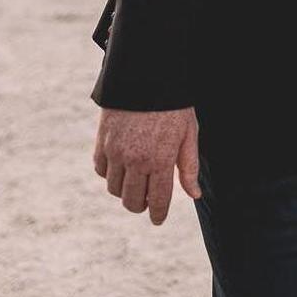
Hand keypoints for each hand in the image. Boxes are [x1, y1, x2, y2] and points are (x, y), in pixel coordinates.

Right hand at [93, 106, 200, 224]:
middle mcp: (135, 160)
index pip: (157, 200)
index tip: (158, 219)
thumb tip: (194, 195)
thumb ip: (189, 167)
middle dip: (140, 205)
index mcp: (160, 160)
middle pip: (131, 201)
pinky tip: (122, 166)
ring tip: (137, 180)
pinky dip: (110, 174)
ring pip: (114, 189)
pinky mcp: (101, 143)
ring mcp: (116, 152)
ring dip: (125, 190)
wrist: (147, 77)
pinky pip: (101, 171)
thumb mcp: (189, 133)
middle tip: (148, 199)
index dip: (158, 214)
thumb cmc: (174, 105)